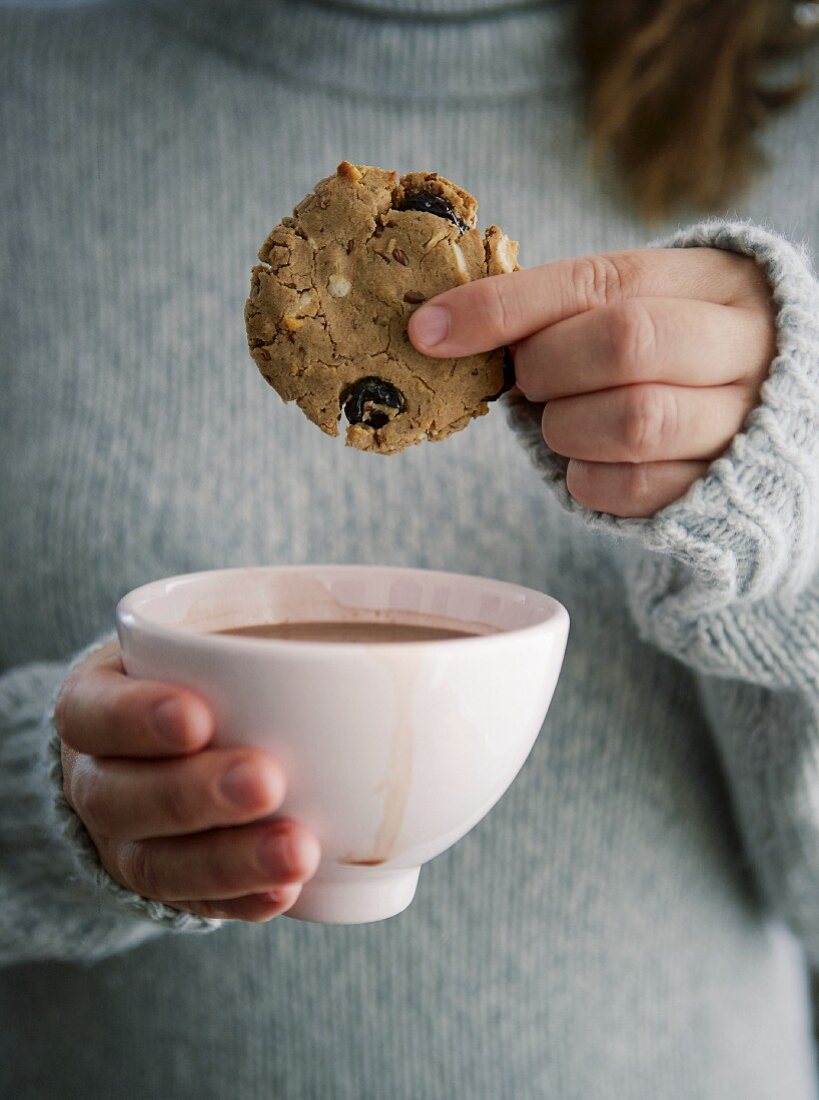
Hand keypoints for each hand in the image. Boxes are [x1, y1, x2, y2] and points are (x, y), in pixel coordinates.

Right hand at [55, 642, 319, 921]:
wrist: (151, 747)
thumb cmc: (188, 678)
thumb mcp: (192, 643)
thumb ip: (244, 639)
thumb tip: (374, 643)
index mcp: (92, 706)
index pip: (92, 713)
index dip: (135, 719)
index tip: (197, 717)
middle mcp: (97, 780)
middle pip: (122, 797)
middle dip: (196, 793)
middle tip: (268, 780)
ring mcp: (125, 842)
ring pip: (157, 864)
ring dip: (230, 861)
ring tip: (297, 851)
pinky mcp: (165, 886)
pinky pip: (196, 904)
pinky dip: (243, 900)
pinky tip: (285, 892)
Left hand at [409, 248, 775, 516]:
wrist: (758, 415)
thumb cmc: (668, 350)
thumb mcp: (631, 306)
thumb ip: (557, 308)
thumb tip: (439, 326)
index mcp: (710, 279)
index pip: (596, 282)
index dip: (504, 306)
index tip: (428, 330)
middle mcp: (739, 344)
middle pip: (626, 343)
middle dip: (549, 367)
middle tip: (532, 382)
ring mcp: (738, 419)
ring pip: (634, 420)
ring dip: (566, 427)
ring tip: (563, 420)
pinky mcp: (714, 486)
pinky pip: (632, 487)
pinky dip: (585, 477)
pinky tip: (586, 459)